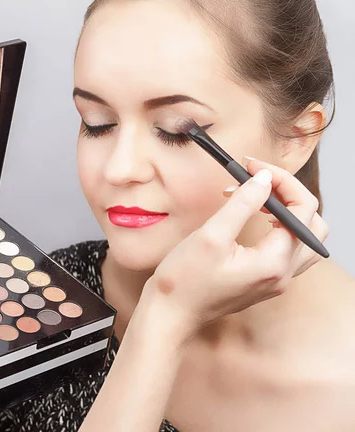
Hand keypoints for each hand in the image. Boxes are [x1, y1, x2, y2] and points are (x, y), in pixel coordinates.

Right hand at [145, 157, 328, 344]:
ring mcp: (276, 279)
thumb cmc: (184, 280)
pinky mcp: (266, 279)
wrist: (170, 314)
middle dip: (289, 193)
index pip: (303, 210)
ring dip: (287, 208)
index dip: (281, 181)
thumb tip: (265, 179)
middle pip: (312, 223)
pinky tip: (254, 214)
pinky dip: (279, 224)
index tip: (253, 166)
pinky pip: (289, 246)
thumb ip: (243, 204)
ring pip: (305, 236)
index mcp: (274, 263)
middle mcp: (283, 273)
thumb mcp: (212, 235)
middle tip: (257, 178)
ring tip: (255, 195)